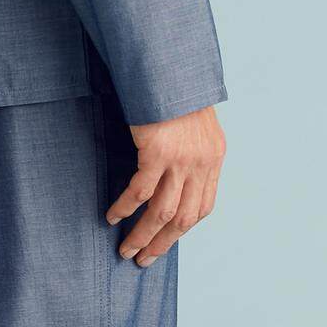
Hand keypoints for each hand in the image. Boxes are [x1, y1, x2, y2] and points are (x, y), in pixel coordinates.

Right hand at [106, 105, 225, 264]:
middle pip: (184, 218)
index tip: (167, 240)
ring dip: (143, 235)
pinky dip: (125, 208)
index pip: (204, 206)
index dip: (184, 228)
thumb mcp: (197, 124)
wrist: (170, 67)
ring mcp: (181, 160)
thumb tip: (178, 174)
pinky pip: (139, 191)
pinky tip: (112, 216)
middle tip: (144, 259)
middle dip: (163, 242)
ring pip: (162, 212)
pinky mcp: (157, 152)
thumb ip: (193, 150)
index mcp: (214, 158)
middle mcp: (202, 163)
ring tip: (127, 249)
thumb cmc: (177, 91)